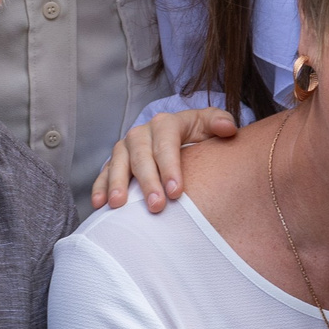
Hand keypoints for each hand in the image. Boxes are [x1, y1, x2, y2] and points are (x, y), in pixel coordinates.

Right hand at [90, 105, 237, 211]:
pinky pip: (104, 173)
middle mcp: (142, 133)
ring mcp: (126, 147)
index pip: (166, 143)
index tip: (177, 192)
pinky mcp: (115, 162)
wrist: (180, 138)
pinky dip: (100, 187)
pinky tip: (100, 204)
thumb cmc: (198, 135)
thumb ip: (220, 122)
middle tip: (156, 206)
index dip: (170, 167)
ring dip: (117, 183)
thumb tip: (228, 128)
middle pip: (141, 155)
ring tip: (119, 205)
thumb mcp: (210, 124)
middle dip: (147, 181)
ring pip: (119, 163)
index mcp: (166, 123)